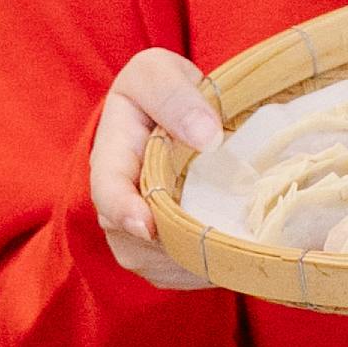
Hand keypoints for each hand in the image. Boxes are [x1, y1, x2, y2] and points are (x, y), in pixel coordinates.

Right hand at [90, 48, 219, 288]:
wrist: (174, 118)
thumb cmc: (162, 91)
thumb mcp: (159, 73)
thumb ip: (175, 96)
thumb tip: (206, 137)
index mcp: (111, 159)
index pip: (108, 192)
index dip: (124, 211)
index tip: (147, 225)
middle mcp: (117, 207)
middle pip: (139, 240)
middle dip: (180, 241)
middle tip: (225, 235)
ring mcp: (138, 237)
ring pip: (165, 263)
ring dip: (200, 256)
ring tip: (239, 240)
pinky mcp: (163, 256)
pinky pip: (184, 273)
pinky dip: (211, 266)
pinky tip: (238, 249)